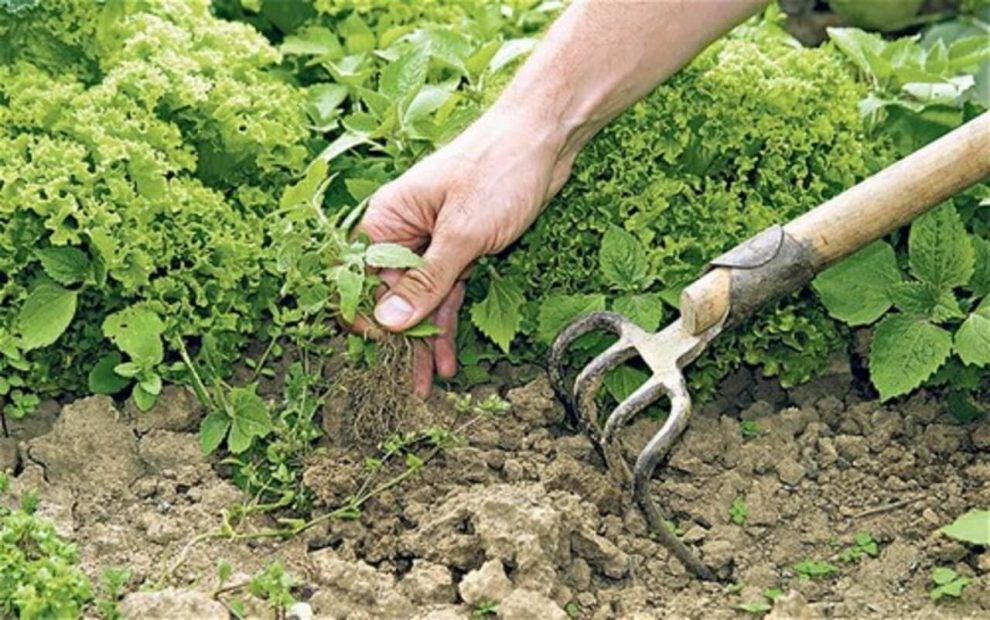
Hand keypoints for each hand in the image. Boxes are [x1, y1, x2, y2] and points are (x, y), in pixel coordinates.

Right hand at [356, 108, 573, 396]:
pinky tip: (450, 358)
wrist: (544, 139)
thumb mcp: (461, 233)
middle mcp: (403, 232)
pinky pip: (446, 293)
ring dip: (426, 342)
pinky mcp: (461, 248)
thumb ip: (425, 281)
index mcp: (388, 219)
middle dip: (400, 341)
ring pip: (420, 301)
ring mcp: (432, 242)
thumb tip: (387, 323)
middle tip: (410, 385)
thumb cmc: (497, 170)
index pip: (358, 277)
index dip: (365, 316)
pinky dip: (448, 323)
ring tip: (428, 385)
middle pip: (390, 295)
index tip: (382, 349)